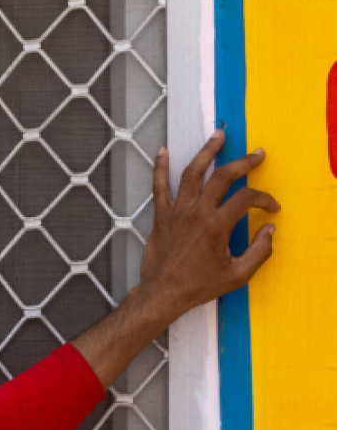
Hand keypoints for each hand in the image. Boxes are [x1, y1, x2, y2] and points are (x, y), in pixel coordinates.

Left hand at [72, 129, 281, 387]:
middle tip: (257, 154)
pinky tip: (161, 151)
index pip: (246, 199)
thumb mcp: (237, 275)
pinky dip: (159, 168)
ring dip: (207, 152)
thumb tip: (270, 230)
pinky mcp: (161, 217)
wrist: (162, 294)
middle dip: (243, 162)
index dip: (264, 199)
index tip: (271, 208)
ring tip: (218, 135)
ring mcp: (177, 213)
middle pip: (223, 177)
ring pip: (192, 174)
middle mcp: (196, 213)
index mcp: (216, 226)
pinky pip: (159, 188)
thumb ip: (259, 252)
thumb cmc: (199, 286)